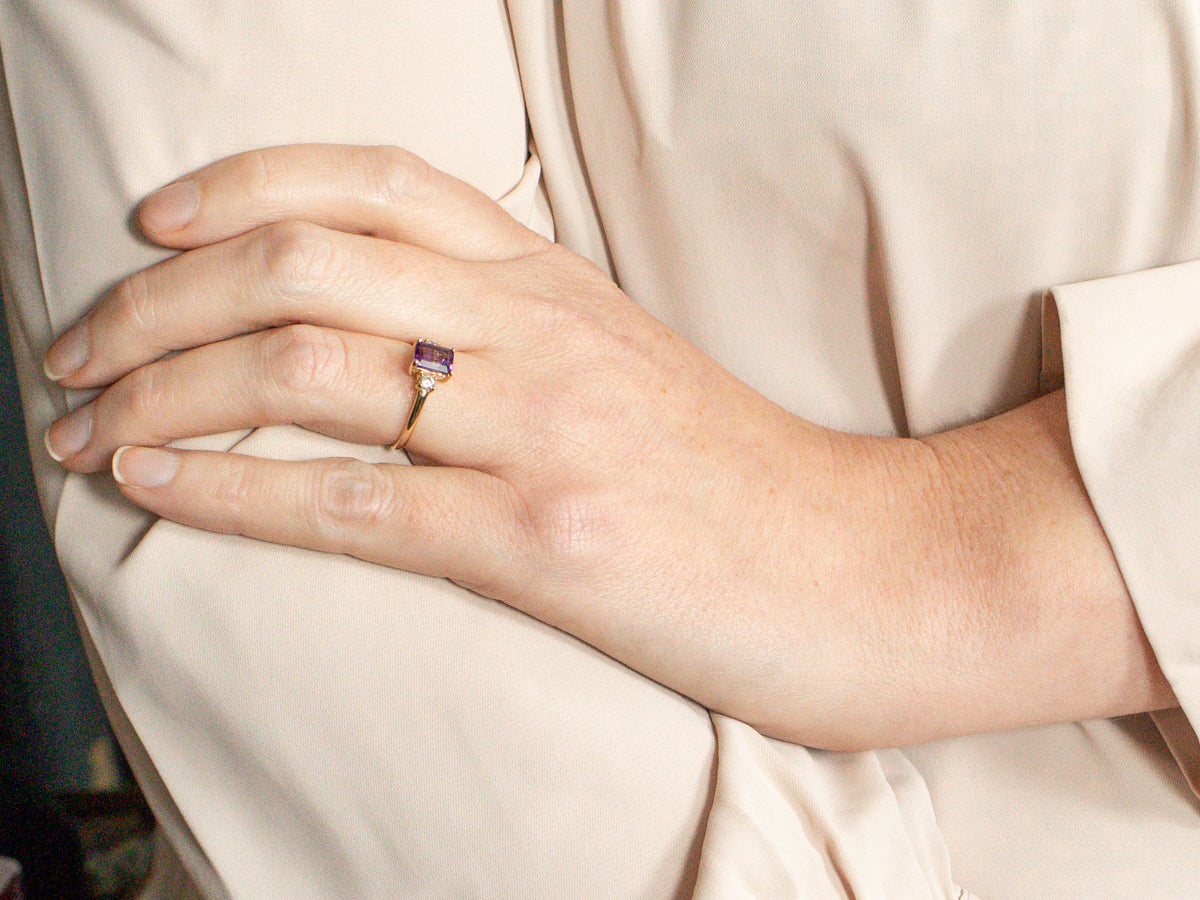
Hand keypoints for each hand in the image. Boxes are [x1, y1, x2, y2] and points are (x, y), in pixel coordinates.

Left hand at [43, 145, 1173, 748]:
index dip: (242, 182)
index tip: (157, 222)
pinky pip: (343, 500)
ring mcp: (538, 428)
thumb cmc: (730, 475)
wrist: (856, 566)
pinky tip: (148, 489)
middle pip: (302, 261)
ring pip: (302, 365)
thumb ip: (508, 327)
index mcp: (553, 279)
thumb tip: (376, 335)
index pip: (373, 180)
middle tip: (73, 345)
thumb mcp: (617, 363)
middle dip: (153, 300)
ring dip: (159, 389)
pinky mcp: (540, 536)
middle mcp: (535, 331)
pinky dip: (223, 489)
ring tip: (81, 423)